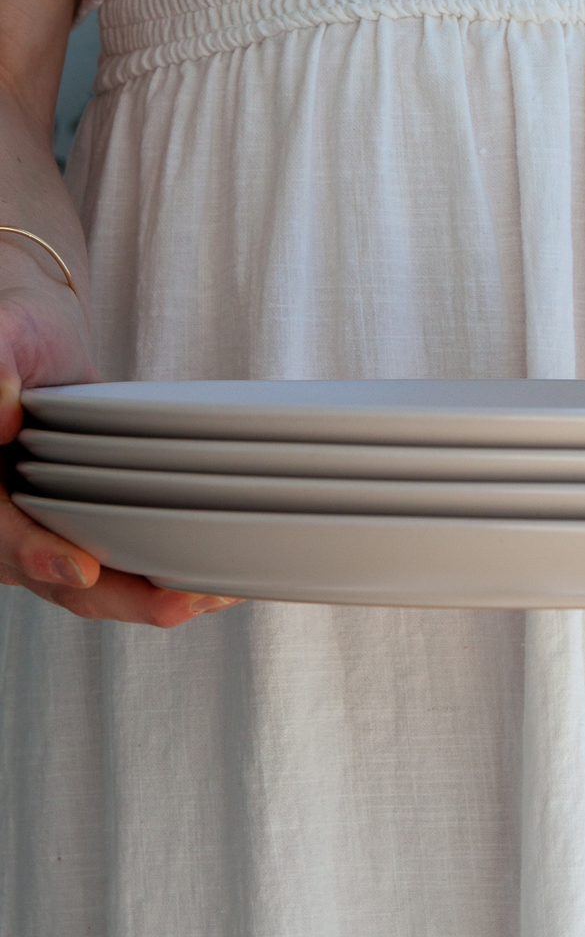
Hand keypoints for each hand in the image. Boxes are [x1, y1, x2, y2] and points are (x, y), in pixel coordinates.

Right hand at [0, 282, 242, 625]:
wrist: (39, 342)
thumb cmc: (19, 335)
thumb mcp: (6, 334)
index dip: (36, 555)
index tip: (79, 567)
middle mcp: (4, 519)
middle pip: (53, 579)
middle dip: (118, 598)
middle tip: (177, 602)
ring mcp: (45, 530)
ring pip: (91, 587)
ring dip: (149, 600)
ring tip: (210, 596)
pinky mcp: (84, 529)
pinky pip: (117, 566)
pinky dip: (159, 579)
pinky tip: (208, 584)